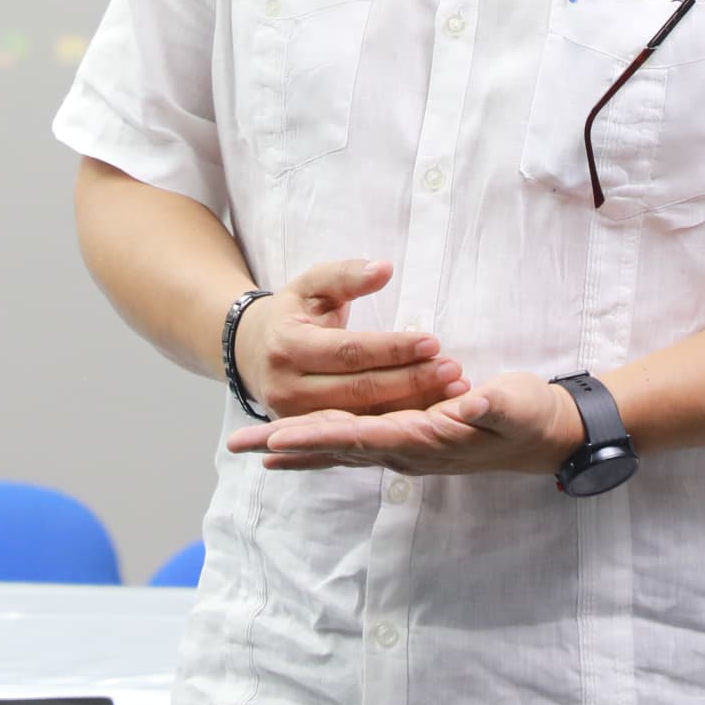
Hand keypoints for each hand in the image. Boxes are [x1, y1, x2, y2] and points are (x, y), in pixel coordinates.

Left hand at [225, 370, 584, 476]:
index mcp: (427, 440)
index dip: (319, 438)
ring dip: (292, 448)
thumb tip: (465, 406)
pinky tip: (290, 450)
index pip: (363, 439)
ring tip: (247, 447)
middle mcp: (406, 453)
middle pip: (336, 448)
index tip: (278, 439)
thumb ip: (491, 406)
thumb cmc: (533, 416)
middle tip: (238, 443)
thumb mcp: (519, 405)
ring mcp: (404, 451)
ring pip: (337, 449)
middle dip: (286, 445)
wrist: (549, 437)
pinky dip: (317, 447)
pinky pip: (351, 447)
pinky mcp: (406, 442)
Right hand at [235, 259, 467, 419]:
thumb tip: (384, 268)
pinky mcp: (309, 436)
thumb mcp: (311, 285)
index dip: (393, 349)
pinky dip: (396, 421)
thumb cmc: (292, 313)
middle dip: (411, 381)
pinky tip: (430, 410)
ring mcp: (296, 419)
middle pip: (360, 390)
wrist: (250, 352)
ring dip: (412, 406)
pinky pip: (359, 430)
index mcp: (288, 346)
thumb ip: (346, 275)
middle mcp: (288, 388)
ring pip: (363, 416)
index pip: (350, 351)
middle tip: (454, 370)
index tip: (434, 342)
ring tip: (452, 391)